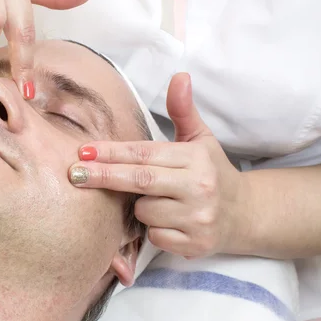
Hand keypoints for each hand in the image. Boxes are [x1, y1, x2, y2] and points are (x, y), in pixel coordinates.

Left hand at [68, 73, 250, 257]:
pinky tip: (167, 222)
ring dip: (137, 207)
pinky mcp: (196, 244)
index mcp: (195, 158)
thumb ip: (183, 110)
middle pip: (139, 181)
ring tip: (155, 200)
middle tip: (74, 174)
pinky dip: (153, 230)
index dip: (111, 152)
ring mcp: (198, 218)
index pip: (145, 153)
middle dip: (103, 176)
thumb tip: (179, 76)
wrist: (246, 214)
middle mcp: (199, 187)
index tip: (83, 151)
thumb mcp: (200, 139)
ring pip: (144, 212)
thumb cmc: (212, 172)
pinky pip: (155, 236)